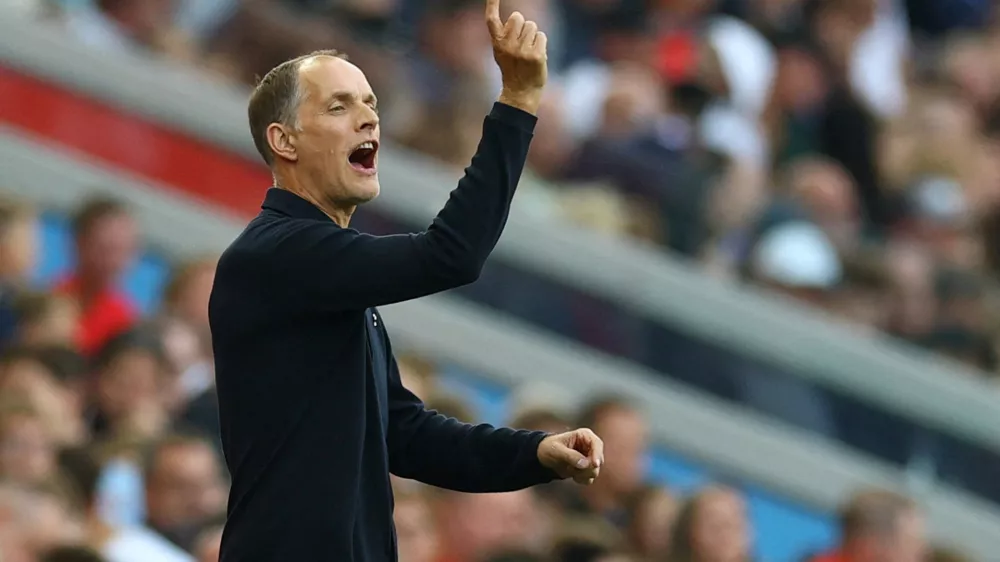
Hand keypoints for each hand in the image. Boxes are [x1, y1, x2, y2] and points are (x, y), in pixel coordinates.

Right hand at [486, 0, 547, 114]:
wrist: (521, 92)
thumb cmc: (513, 69)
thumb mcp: (502, 52)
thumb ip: (505, 36)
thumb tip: (517, 17)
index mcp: (497, 43)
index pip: (491, 19)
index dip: (492, 4)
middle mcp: (507, 45)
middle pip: (518, 17)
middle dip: (522, 26)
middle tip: (522, 43)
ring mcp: (521, 51)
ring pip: (532, 26)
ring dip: (533, 36)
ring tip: (529, 52)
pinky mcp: (535, 56)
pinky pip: (541, 36)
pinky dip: (541, 44)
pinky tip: (536, 56)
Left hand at [537, 428, 603, 484]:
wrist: (543, 457)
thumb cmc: (549, 448)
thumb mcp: (556, 450)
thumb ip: (570, 455)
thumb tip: (585, 463)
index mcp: (584, 435)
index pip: (597, 444)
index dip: (597, 454)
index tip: (594, 464)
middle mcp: (590, 446)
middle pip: (598, 460)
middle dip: (586, 467)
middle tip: (571, 468)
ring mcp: (590, 458)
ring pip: (595, 471)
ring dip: (582, 474)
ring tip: (569, 469)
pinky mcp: (587, 469)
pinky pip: (590, 478)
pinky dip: (581, 479)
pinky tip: (572, 475)